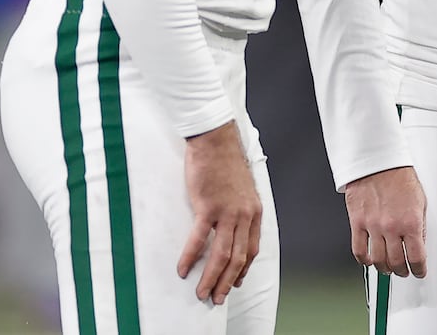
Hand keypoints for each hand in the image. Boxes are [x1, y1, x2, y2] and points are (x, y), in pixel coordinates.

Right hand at [178, 122, 262, 304]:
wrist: (216, 140)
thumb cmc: (225, 162)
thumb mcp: (242, 189)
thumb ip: (239, 209)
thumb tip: (229, 227)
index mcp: (253, 211)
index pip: (252, 248)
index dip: (244, 268)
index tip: (236, 281)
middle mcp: (244, 214)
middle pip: (238, 257)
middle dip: (227, 281)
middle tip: (218, 297)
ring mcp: (227, 211)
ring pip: (221, 254)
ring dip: (211, 277)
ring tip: (202, 292)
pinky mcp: (208, 206)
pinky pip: (200, 239)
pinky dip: (191, 257)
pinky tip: (183, 268)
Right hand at [343, 166, 427, 277]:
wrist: (378, 162)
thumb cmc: (399, 177)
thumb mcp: (420, 202)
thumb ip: (420, 226)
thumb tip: (419, 244)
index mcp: (411, 222)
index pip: (417, 258)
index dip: (419, 270)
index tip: (419, 271)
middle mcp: (391, 227)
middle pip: (397, 263)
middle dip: (402, 271)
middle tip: (404, 270)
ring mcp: (373, 226)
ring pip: (378, 261)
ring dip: (385, 269)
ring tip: (388, 267)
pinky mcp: (357, 222)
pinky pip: (359, 250)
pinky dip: (365, 260)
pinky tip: (370, 259)